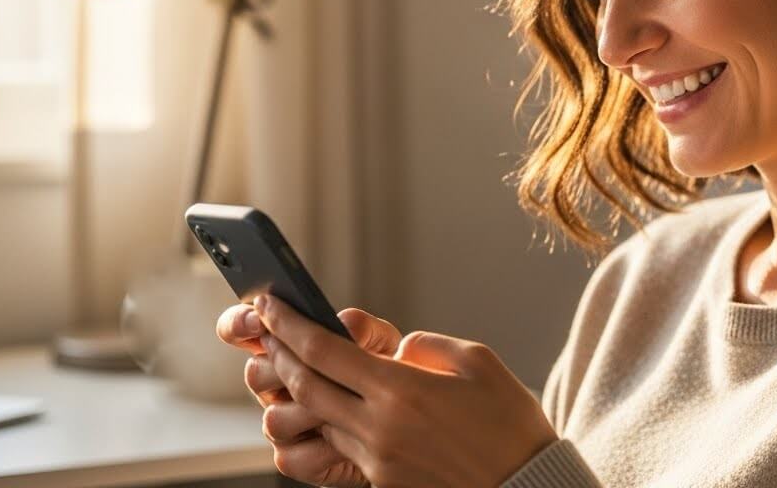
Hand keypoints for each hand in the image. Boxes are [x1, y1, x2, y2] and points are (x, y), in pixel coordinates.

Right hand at [216, 300, 402, 485]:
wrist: (409, 423)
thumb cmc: (387, 375)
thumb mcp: (382, 343)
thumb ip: (364, 328)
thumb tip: (345, 324)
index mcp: (286, 347)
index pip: (242, 328)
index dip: (240, 322)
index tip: (259, 316)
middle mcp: (277, 384)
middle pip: (255, 373)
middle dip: (285, 368)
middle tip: (317, 363)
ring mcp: (284, 421)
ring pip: (273, 419)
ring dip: (311, 411)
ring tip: (348, 405)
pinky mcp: (297, 458)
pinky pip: (292, 457)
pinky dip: (324, 448)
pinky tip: (350, 441)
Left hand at [254, 292, 557, 487]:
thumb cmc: (509, 423)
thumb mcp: (477, 362)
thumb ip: (426, 346)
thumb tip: (396, 350)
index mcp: (402, 389)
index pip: (325, 351)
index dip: (290, 326)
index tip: (272, 306)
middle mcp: (379, 427)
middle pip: (306, 386)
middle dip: (280, 354)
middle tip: (267, 330)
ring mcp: (377, 461)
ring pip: (316, 420)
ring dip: (295, 392)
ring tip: (290, 367)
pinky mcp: (382, 483)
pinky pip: (338, 449)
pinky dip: (325, 423)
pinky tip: (327, 407)